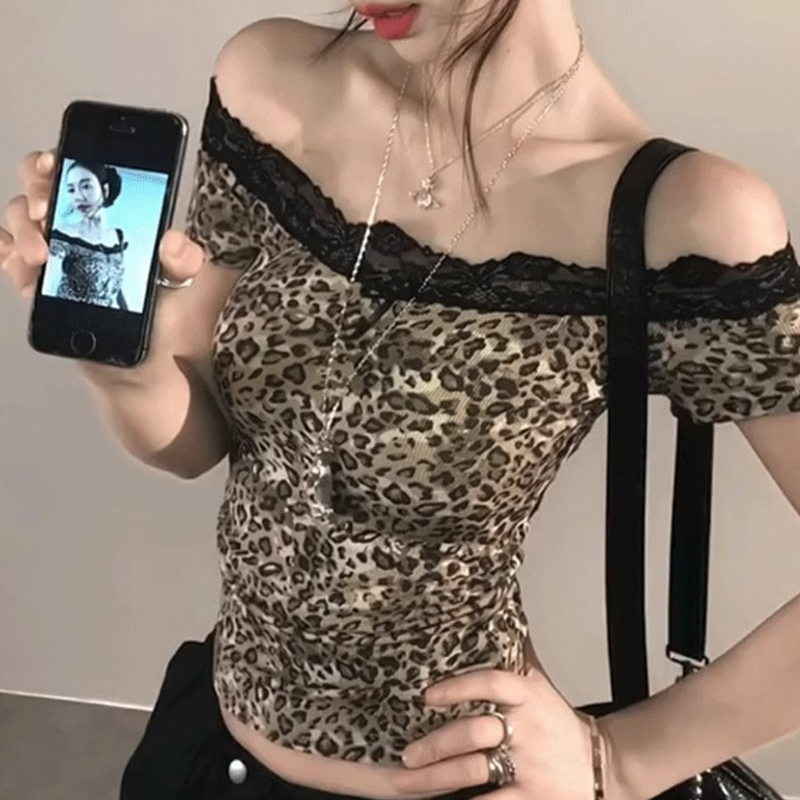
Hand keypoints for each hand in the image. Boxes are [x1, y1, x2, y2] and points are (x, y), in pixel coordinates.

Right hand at [1, 149, 204, 380]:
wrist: (144, 360)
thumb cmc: (161, 313)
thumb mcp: (180, 282)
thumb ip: (183, 259)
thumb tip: (173, 243)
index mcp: (107, 214)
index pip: (77, 168)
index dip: (61, 157)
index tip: (58, 164)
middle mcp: (74, 225)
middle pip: (37, 183)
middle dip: (35, 188)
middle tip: (47, 211)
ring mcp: (51, 251)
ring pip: (17, 219)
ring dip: (23, 230)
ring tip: (42, 255)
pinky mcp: (36, 283)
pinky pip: (7, 256)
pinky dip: (8, 255)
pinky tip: (23, 266)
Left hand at [394, 667, 598, 799]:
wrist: (601, 766)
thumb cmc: (558, 722)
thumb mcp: (539, 684)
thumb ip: (515, 654)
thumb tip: (496, 611)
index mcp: (526, 695)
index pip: (491, 682)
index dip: (458, 687)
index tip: (429, 696)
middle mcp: (526, 728)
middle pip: (474, 733)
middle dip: (436, 745)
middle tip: (407, 753)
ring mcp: (528, 766)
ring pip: (474, 770)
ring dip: (435, 777)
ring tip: (407, 781)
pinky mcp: (531, 798)